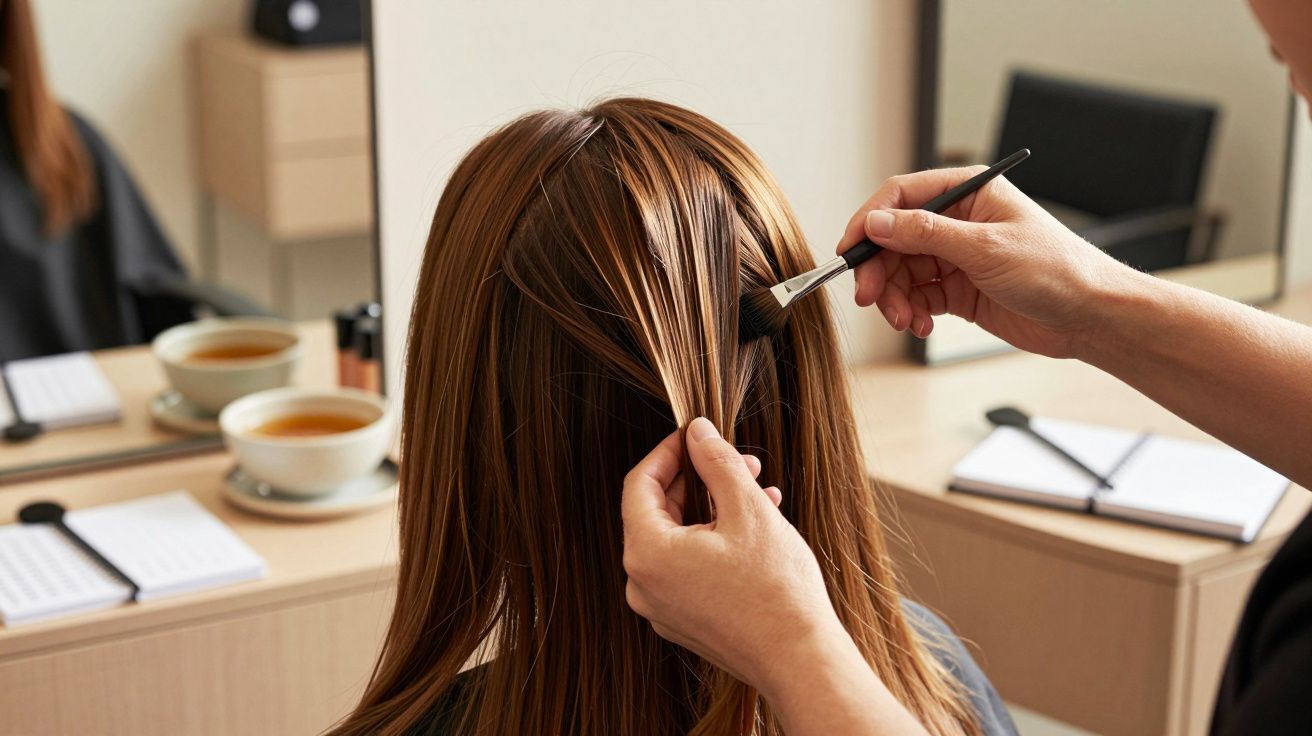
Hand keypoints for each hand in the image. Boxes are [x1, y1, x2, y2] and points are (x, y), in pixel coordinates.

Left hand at [620, 417, 846, 692]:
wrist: (800, 660)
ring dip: (714, 509)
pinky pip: (688, 567)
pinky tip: (757, 528)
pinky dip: (714, 542)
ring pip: (677, 539)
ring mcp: (661, 607)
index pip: (639, 484)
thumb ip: (716, 462)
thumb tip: (696, 430)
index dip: (668, 453)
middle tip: (741, 463)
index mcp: (647, 553)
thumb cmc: (775, 588)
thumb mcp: (747, 510)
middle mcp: (642, 584)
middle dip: (700, 480)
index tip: (695, 435)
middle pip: (658, 512)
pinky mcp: (683, 621)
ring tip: (759, 491)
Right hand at [837, 166, 1132, 357]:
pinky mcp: (958, 289)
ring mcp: (956, 256)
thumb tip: (878, 222)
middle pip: (894, 239)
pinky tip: (922, 325)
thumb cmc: (1057, 269)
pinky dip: (911, 312)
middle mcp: (957, 221)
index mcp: (968, 193)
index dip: (870, 221)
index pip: (901, 196)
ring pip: (901, 272)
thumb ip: (926, 233)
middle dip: (879, 270)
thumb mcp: (986, 247)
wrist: (1089, 316)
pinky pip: (917, 297)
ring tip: (905, 320)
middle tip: (871, 297)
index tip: (851, 250)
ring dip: (894, 298)